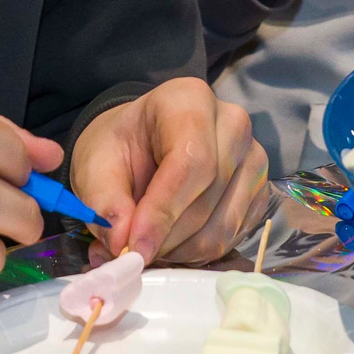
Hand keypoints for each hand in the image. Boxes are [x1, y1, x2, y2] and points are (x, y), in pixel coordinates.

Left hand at [71, 78, 267, 264]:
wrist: (142, 144)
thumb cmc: (121, 147)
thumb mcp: (95, 164)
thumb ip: (103, 200)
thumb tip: (121, 241)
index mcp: (189, 100)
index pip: (190, 160)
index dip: (163, 210)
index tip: (134, 247)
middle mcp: (232, 125)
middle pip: (208, 195)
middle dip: (166, 235)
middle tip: (131, 253)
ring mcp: (253, 160)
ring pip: (222, 224)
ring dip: (179, 249)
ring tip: (148, 244)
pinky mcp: (258, 194)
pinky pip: (231, 238)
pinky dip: (196, 252)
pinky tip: (171, 241)